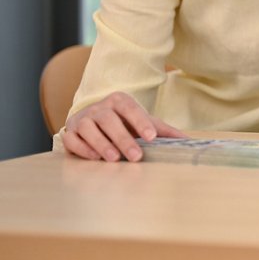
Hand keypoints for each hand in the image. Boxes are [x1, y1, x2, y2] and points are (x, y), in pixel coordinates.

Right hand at [61, 91, 185, 161]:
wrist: (92, 120)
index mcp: (119, 101)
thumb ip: (163, 131)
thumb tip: (188, 141)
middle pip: (109, 120)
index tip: (152, 137)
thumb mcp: (143, 123)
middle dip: (123, 138)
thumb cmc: (123, 123)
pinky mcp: (69, 132)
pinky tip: (94, 158)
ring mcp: (82, 119)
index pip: (130, 108)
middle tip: (137, 156)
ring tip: (114, 159)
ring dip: (101, 144)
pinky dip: (82, 148)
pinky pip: (72, 139)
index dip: (141, 122)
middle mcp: (99, 108)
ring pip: (88, 128)